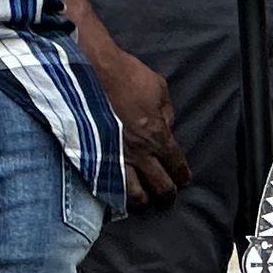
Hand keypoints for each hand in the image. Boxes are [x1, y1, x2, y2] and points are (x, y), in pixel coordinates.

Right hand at [98, 41, 191, 207]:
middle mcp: (139, 154)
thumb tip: (167, 125)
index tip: (183, 180)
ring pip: (133, 195)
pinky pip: (107, 186)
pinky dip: (115, 193)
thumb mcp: (158, 88)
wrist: (90, 74)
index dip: (182, 175)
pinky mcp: (94, 159)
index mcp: (157, 135)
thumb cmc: (125, 76)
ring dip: (141, 199)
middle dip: (167, 194)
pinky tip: (117, 194)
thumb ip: (166, 112)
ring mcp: (115, 159)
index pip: (176, 164)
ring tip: (142, 198)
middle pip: (160, 186)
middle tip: (167, 196)